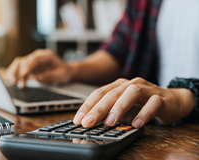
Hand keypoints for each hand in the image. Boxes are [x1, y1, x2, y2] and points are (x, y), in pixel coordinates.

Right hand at [6, 49, 73, 87]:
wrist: (65, 71)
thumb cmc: (63, 72)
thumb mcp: (61, 75)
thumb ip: (50, 76)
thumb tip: (37, 78)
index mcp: (47, 56)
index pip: (35, 59)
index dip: (28, 66)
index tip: (23, 74)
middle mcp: (37, 56)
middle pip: (24, 60)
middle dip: (18, 71)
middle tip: (14, 81)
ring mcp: (32, 60)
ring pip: (19, 63)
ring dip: (14, 73)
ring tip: (12, 83)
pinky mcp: (29, 66)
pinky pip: (19, 68)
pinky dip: (14, 74)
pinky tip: (11, 81)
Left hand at [73, 77, 195, 127]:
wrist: (172, 101)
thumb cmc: (142, 105)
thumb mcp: (122, 109)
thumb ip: (109, 113)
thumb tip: (91, 123)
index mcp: (118, 85)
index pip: (99, 93)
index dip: (87, 106)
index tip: (78, 119)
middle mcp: (130, 84)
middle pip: (112, 93)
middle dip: (98, 108)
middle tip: (89, 122)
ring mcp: (146, 89)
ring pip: (131, 93)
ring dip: (119, 108)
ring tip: (109, 123)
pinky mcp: (160, 97)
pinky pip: (152, 103)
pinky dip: (144, 113)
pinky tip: (136, 124)